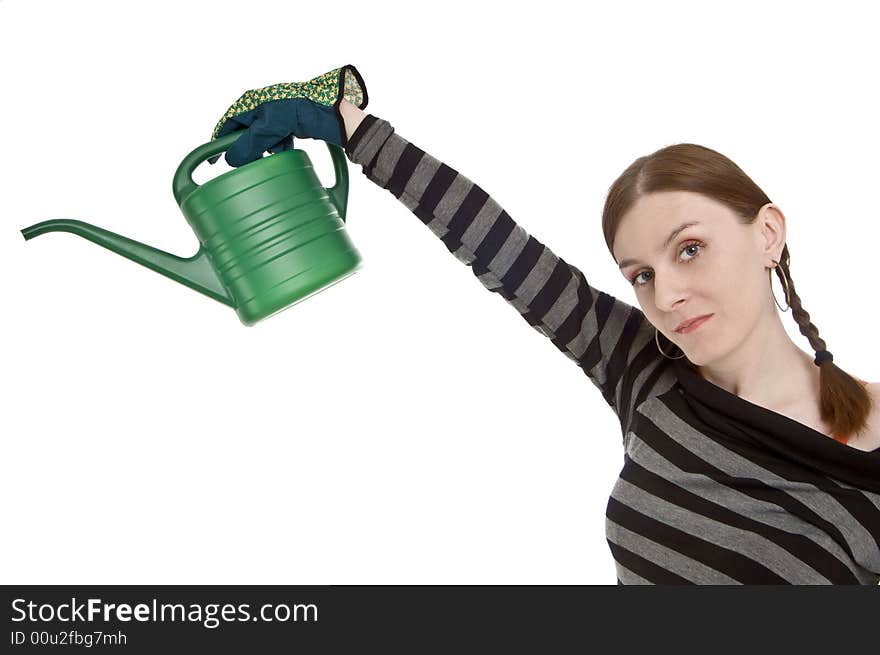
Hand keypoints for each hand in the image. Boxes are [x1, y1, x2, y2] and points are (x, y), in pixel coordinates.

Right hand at [210, 98, 342, 166]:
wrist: (327, 108)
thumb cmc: (296, 110)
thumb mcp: (268, 128)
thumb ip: (249, 144)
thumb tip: (231, 160)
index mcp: (250, 103)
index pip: (227, 125)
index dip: (219, 143)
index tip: (215, 161)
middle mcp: (261, 107)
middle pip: (245, 134)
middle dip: (248, 149)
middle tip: (250, 162)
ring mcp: (276, 115)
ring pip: (263, 139)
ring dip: (266, 150)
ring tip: (273, 154)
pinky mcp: (290, 123)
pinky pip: (278, 139)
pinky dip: (280, 147)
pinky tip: (286, 151)